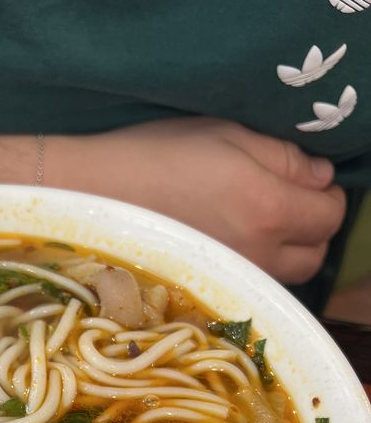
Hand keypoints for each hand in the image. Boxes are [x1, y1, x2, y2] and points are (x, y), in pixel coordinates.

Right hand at [50, 118, 346, 284]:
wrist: (92, 195)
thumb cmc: (154, 154)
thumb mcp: (225, 133)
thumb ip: (283, 156)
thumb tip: (321, 176)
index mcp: (267, 207)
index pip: (330, 215)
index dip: (328, 195)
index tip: (309, 180)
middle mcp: (257, 253)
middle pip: (314, 256)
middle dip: (312, 228)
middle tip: (287, 201)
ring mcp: (230, 277)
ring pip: (285, 277)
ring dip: (285, 251)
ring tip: (257, 223)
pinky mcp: (205, 289)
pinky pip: (250, 284)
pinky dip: (254, 267)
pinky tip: (229, 243)